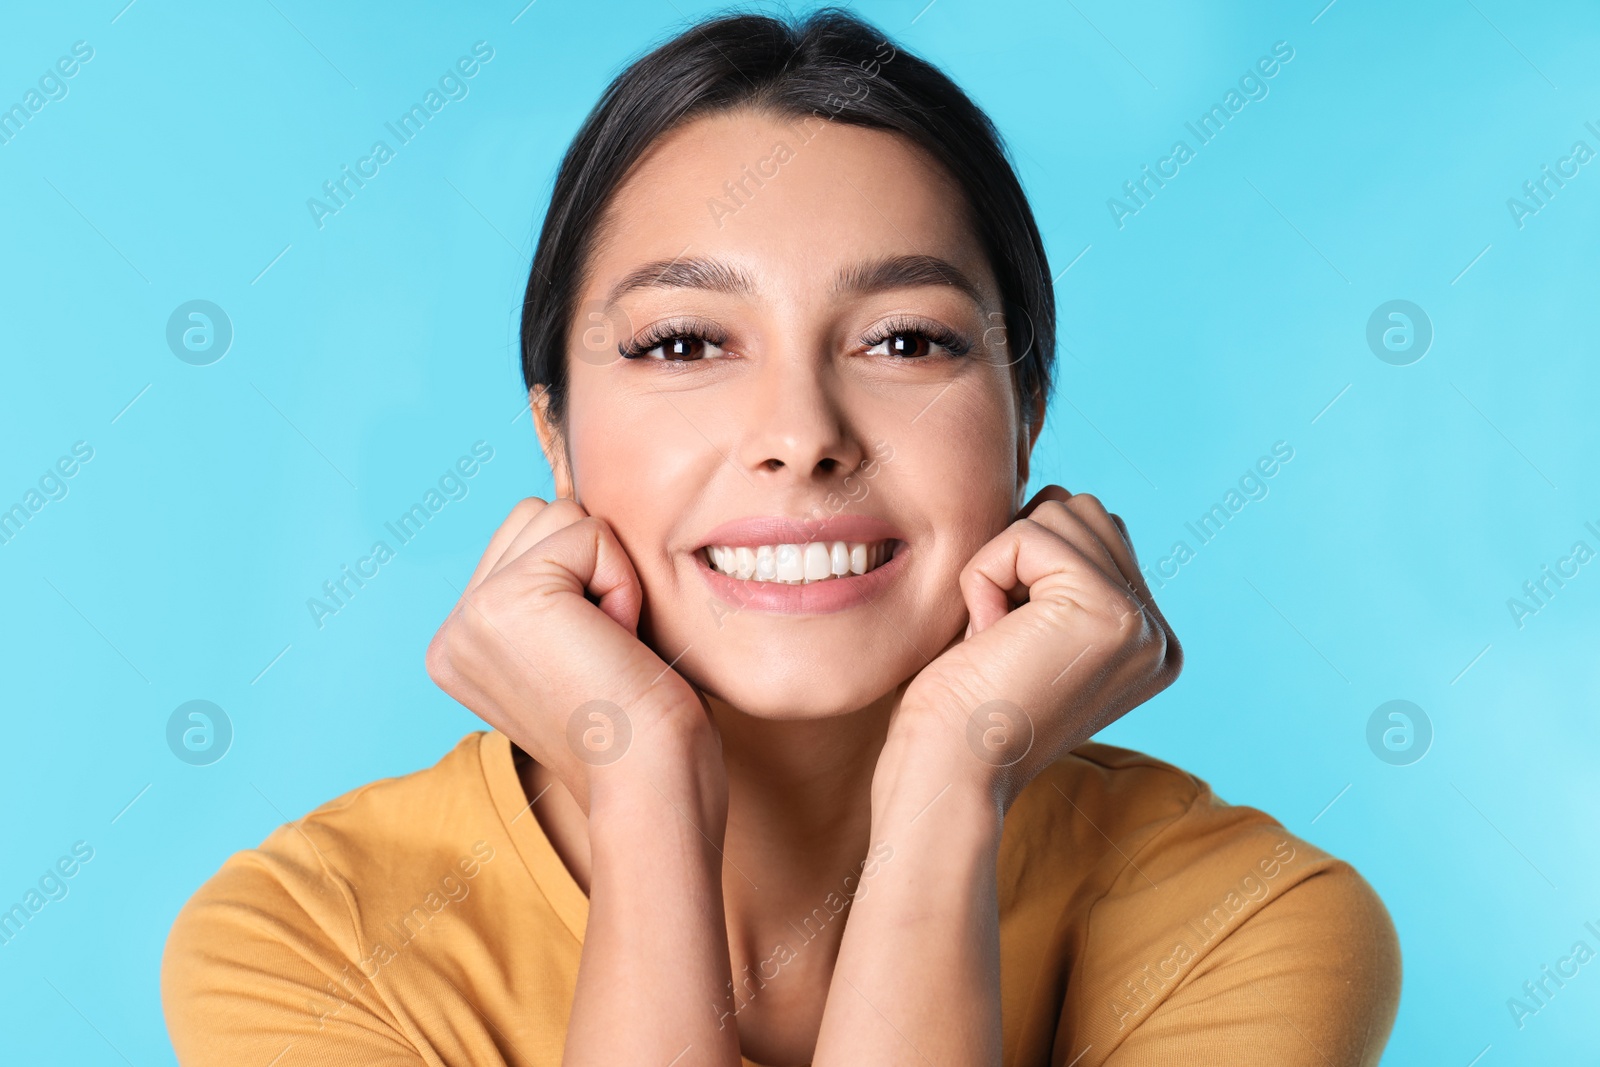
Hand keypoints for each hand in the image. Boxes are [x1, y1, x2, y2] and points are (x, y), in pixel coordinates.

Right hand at [425, 497, 717, 814]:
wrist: (652, 782)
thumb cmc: (643, 723)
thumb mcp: (576, 646)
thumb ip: (552, 589)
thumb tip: (564, 507)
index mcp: (461, 645)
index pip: (526, 540)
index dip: (586, 583)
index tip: (593, 661)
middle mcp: (452, 631)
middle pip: (538, 516)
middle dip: (593, 569)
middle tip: (603, 652)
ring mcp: (472, 614)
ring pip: (560, 514)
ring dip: (609, 574)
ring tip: (607, 647)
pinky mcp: (510, 597)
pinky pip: (592, 533)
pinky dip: (624, 583)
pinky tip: (615, 644)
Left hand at [887, 486, 1181, 810]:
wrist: (947, 771)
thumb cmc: (957, 705)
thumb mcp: (1022, 626)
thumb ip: (1057, 572)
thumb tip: (1058, 499)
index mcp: (1146, 644)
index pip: (1092, 535)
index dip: (1025, 566)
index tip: (1008, 644)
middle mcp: (1158, 637)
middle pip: (1083, 512)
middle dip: (1018, 555)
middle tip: (997, 636)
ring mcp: (1142, 625)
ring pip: (1060, 512)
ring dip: (1001, 563)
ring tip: (994, 636)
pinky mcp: (1110, 612)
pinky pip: (1027, 534)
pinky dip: (985, 574)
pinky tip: (987, 637)